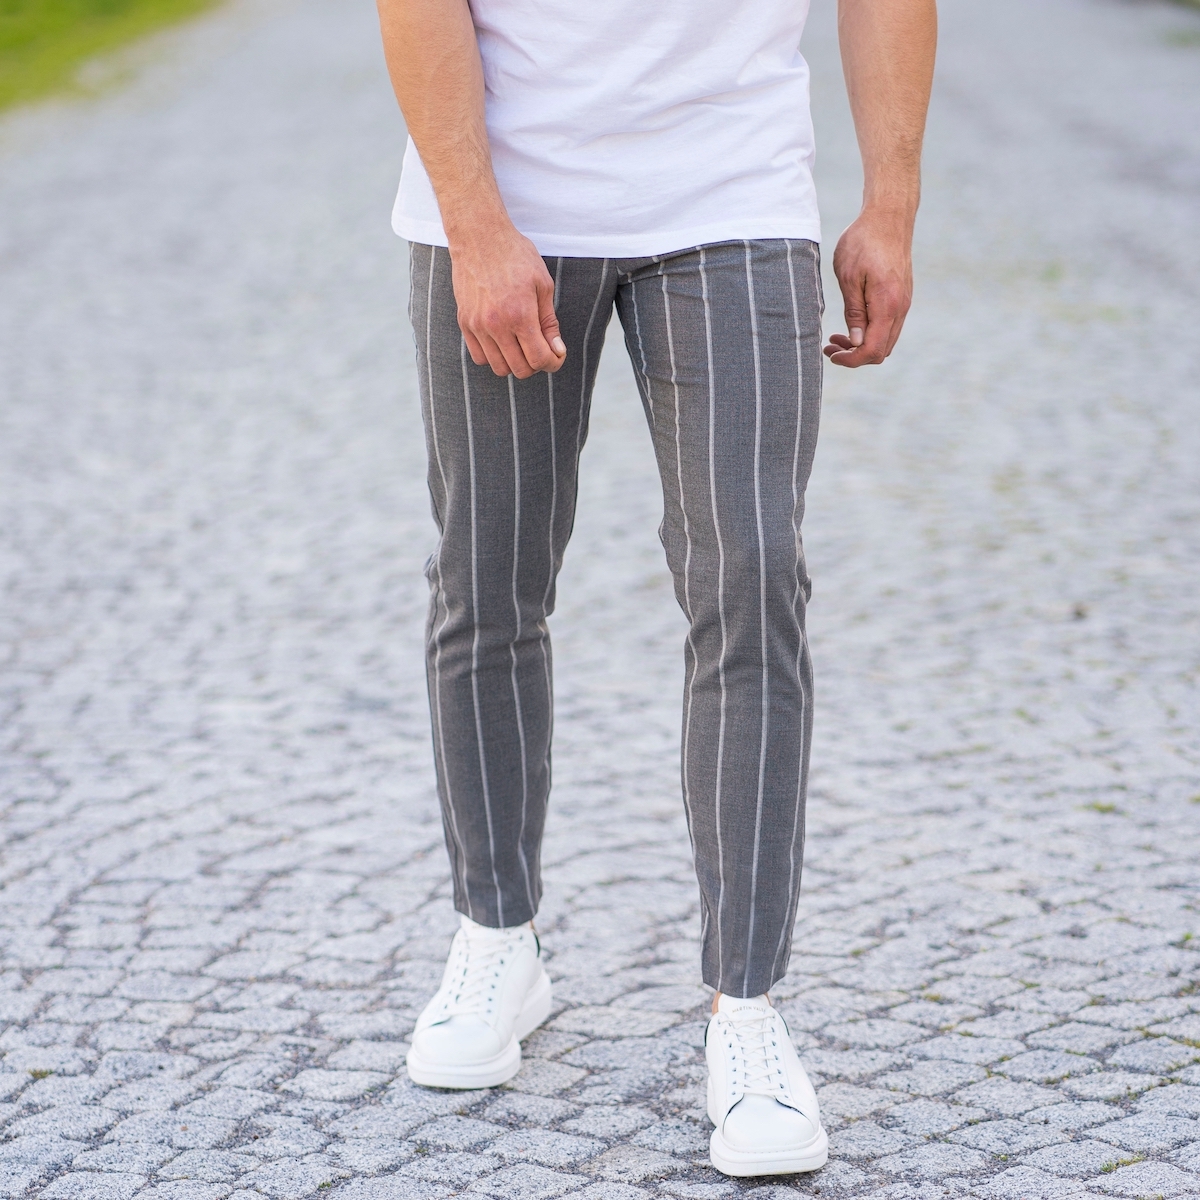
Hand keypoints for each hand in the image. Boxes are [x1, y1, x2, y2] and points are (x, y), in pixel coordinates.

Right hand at [450, 224, 566, 378]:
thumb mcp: (542, 284)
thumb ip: (549, 322)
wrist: (479, 236)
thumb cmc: (515, 255)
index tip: (557, 355)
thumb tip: (557, 350)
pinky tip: (503, 342)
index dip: (553, 362)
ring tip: (522, 345)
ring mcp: (477, 325)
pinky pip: (480, 357)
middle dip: (536, 364)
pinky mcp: (464, 323)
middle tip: (541, 349)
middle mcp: (496, 325)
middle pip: (520, 369)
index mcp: (520, 315)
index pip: (539, 359)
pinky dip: (494, 357)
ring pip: (499, 368)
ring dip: (515, 363)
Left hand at [823, 209, 913, 367]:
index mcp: (888, 305)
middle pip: (881, 351)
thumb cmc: (863, 241)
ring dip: (862, 345)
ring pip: (886, 340)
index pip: (872, 350)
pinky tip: (852, 324)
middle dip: (855, 356)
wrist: (889, 216)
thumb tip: (856, 342)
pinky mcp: (902, 296)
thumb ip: (854, 312)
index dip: (851, 360)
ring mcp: (904, 303)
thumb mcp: (849, 277)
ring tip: (836, 337)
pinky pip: (888, 326)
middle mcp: (901, 308)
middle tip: (829, 346)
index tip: (830, 354)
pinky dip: (870, 333)